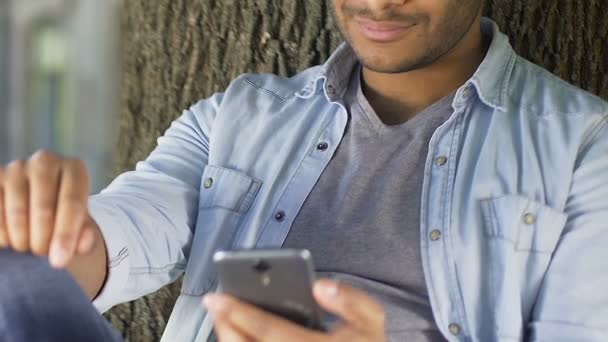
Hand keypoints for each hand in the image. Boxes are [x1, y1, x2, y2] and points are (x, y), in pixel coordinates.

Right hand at [0, 150, 97, 267]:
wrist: (37, 201)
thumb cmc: (62, 214)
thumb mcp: (79, 224)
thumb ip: (84, 235)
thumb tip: (81, 246)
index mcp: (74, 169)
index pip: (72, 202)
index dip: (66, 234)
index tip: (59, 261)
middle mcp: (45, 161)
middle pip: (44, 208)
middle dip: (43, 240)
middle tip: (42, 253)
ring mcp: (16, 167)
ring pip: (17, 212)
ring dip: (22, 239)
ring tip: (28, 246)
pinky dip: (3, 234)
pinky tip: (10, 240)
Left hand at [204, 279, 385, 341]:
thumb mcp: (371, 320)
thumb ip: (351, 299)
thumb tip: (319, 285)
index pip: (271, 331)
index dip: (241, 313)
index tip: (219, 297)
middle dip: (226, 325)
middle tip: (214, 303)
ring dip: (230, 338)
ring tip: (222, 316)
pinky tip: (237, 333)